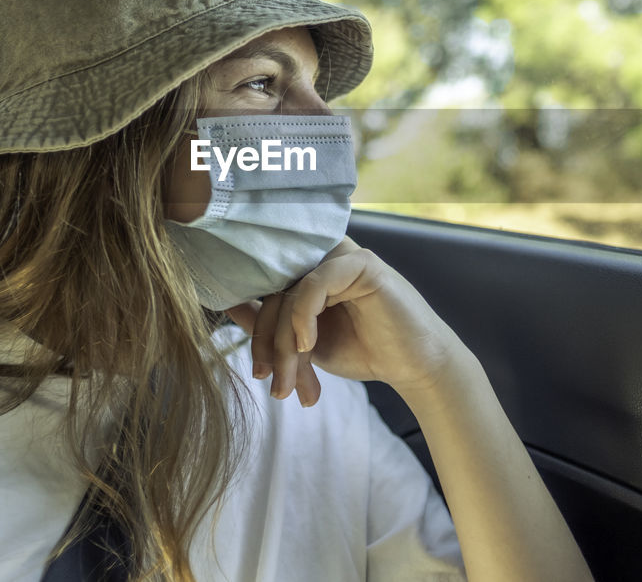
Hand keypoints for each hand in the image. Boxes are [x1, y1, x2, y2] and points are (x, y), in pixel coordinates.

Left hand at [224, 237, 466, 406]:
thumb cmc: (364, 350)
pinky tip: (308, 347)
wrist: (414, 367)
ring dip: (284, 345)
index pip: (264, 288)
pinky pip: (313, 284)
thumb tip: (228, 305)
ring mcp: (343, 255)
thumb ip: (271, 324)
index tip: (258, 370)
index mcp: (310, 270)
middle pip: (273, 293)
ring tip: (292, 383)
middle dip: (269, 347)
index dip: (253, 328)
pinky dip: (302, 318)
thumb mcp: (304, 344)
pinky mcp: (361, 262)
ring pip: (289, 293)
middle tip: (275, 386)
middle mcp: (323, 255)